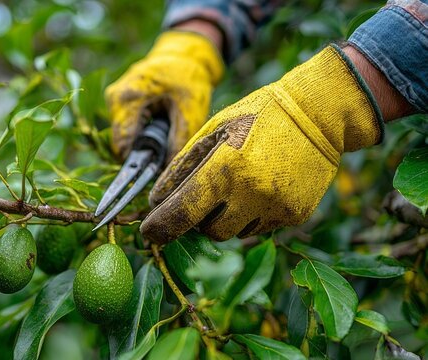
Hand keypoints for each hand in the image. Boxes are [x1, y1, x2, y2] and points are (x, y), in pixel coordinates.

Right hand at [105, 31, 224, 160]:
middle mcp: (115, 98)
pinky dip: (139, 128)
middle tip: (165, 144)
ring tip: (163, 126)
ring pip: (122, 134)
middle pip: (121, 141)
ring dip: (141, 138)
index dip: (137, 161)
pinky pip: (125, 124)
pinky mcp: (117, 99)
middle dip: (141, 149)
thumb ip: (178, 142)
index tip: (155, 166)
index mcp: (128, 99)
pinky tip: (156, 119)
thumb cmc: (188, 78)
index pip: (122, 144)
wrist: (184, 53)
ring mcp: (113, 97)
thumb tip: (168, 172)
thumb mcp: (190, 111)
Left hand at [140, 46, 383, 243]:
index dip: (161, 227)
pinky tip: (261, 187)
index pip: (183, 212)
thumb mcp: (214, 130)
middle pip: (209, 230)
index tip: (149, 233)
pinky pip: (260, 228)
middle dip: (200, 218)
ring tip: (238, 185)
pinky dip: (251, 215)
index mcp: (226, 166)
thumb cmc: (258, 116)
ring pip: (235, 234)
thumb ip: (182, 166)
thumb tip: (156, 200)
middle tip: (206, 195)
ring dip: (226, 218)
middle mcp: (252, 193)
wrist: (318, 115)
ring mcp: (276, 207)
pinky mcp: (295, 215)